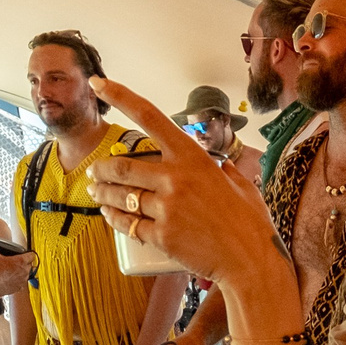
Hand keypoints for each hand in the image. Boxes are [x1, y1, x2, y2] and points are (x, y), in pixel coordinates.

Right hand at [0, 243, 36, 295]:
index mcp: (21, 261)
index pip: (32, 255)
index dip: (30, 254)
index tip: (28, 254)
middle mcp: (24, 270)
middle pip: (30, 265)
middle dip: (26, 263)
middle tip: (19, 262)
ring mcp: (23, 280)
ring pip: (27, 275)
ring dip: (22, 273)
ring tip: (15, 271)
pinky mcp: (19, 287)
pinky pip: (22, 283)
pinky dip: (18, 282)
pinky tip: (12, 280)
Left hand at [85, 78, 280, 286]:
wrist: (252, 261)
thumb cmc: (251, 223)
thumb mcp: (241, 184)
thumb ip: (227, 170)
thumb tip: (224, 165)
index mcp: (193, 157)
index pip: (150, 117)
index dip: (120, 96)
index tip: (99, 83)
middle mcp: (175, 178)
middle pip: (121, 166)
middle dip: (100, 169)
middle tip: (93, 173)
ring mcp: (167, 208)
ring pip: (120, 196)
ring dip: (101, 194)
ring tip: (95, 193)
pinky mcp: (162, 236)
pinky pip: (128, 224)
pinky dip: (114, 220)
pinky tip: (109, 217)